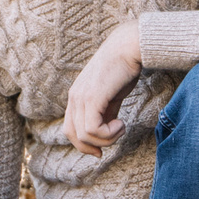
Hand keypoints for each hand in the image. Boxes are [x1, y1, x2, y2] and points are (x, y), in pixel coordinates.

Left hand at [62, 17, 140, 158]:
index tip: (101, 151)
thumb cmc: (123, 68)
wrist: (129, 47)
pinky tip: (121, 124)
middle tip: (114, 140)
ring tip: (121, 127)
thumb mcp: (111, 95)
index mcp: (76, 97)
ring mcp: (81, 97)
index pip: (70, 130)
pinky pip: (93, 129)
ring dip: (107, 139)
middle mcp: (74, 97)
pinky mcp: (92, 97)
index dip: (84, 145)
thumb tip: (107, 131)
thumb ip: (106, 112)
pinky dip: (109, 134)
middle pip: (73, 136)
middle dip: (93, 146)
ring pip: (84, 136)